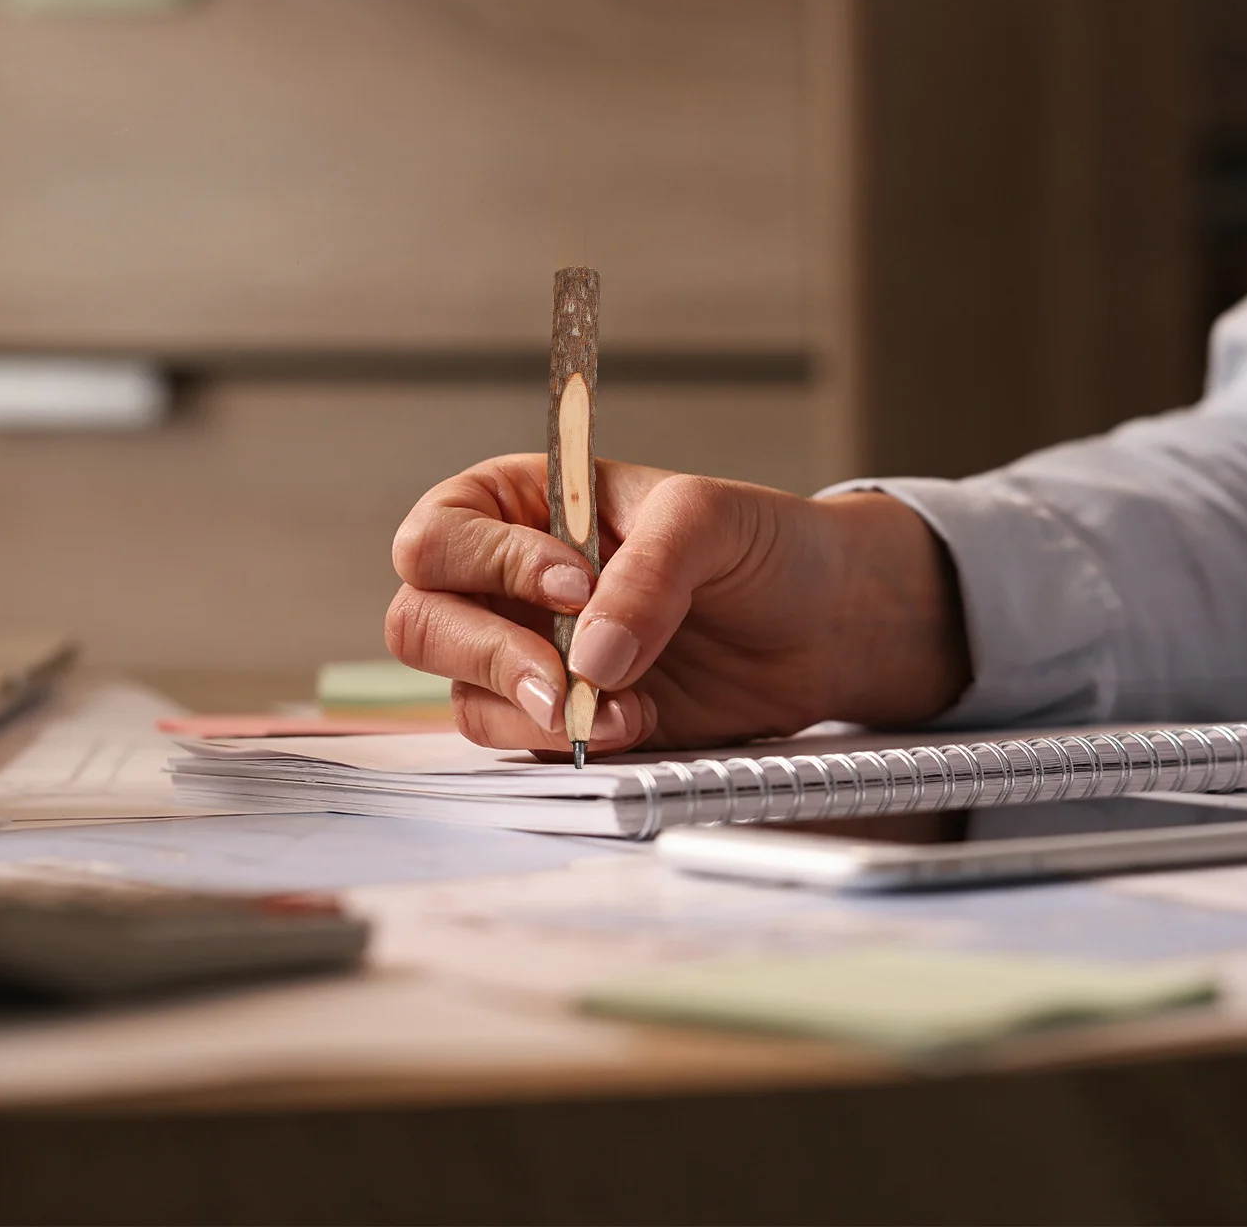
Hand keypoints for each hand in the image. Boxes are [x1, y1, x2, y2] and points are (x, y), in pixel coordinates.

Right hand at [385, 456, 971, 756]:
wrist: (823, 623)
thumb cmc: (762, 545)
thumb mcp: (708, 521)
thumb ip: (646, 573)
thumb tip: (588, 656)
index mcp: (521, 504)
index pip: (441, 536)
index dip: (493, 563)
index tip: (575, 584)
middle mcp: (507, 581)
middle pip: (422, 622)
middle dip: (489, 654)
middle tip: (561, 677)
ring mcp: (530, 653)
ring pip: (466, 695)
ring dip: (536, 709)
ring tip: (622, 705)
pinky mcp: (564, 716)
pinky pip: (523, 743)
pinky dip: (571, 741)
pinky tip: (637, 721)